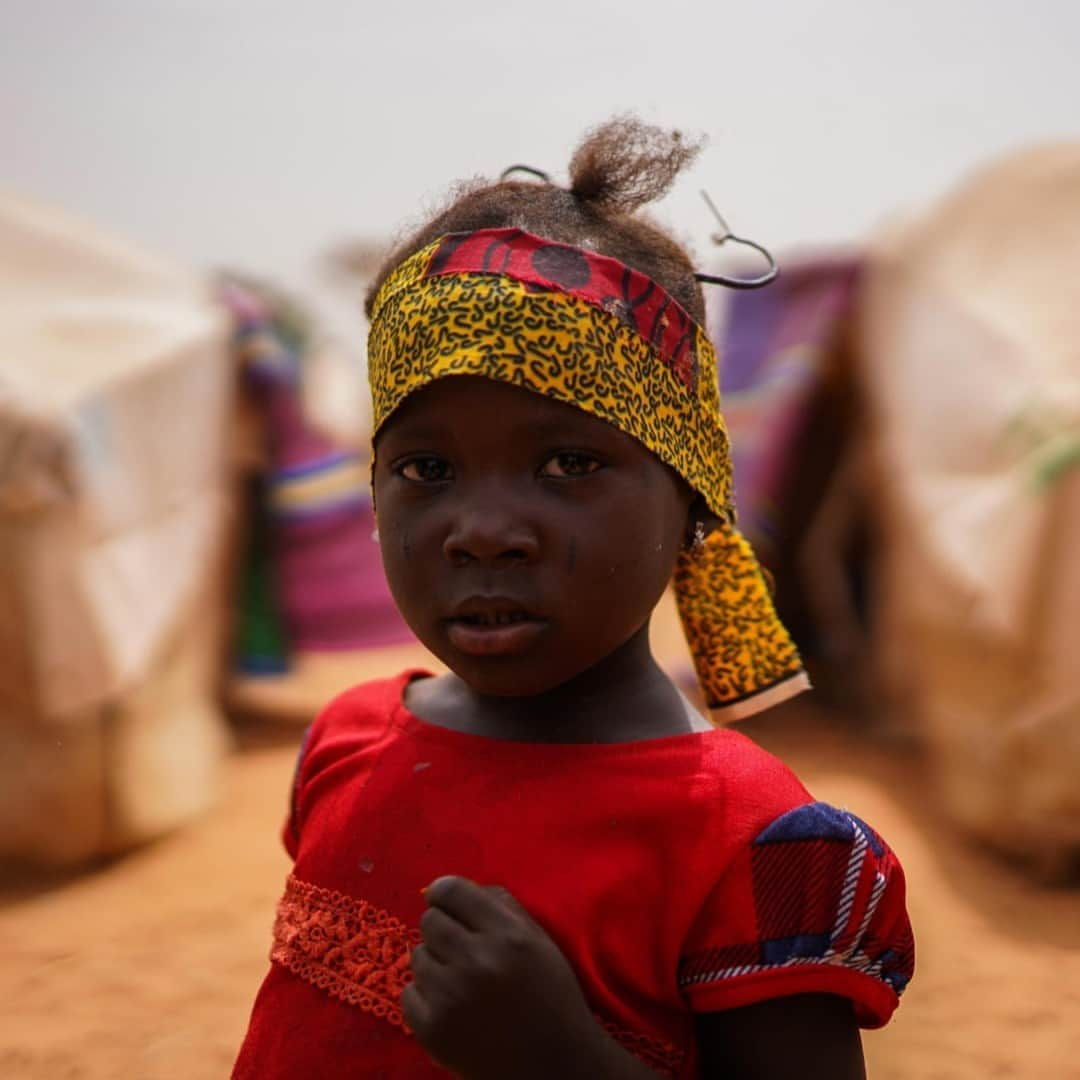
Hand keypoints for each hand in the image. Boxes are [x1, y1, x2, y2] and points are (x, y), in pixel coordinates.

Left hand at [403, 876, 651, 1079]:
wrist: (553, 1066)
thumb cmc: (550, 996)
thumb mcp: (538, 941)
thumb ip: (500, 906)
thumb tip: (450, 888)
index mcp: (506, 935)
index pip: (450, 890)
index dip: (445, 895)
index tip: (450, 906)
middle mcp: (476, 961)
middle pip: (429, 921)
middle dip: (443, 931)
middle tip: (463, 952)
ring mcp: (450, 997)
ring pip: (417, 956)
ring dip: (435, 965)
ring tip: (462, 983)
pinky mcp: (433, 1030)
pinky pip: (409, 993)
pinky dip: (426, 999)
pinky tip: (452, 1009)